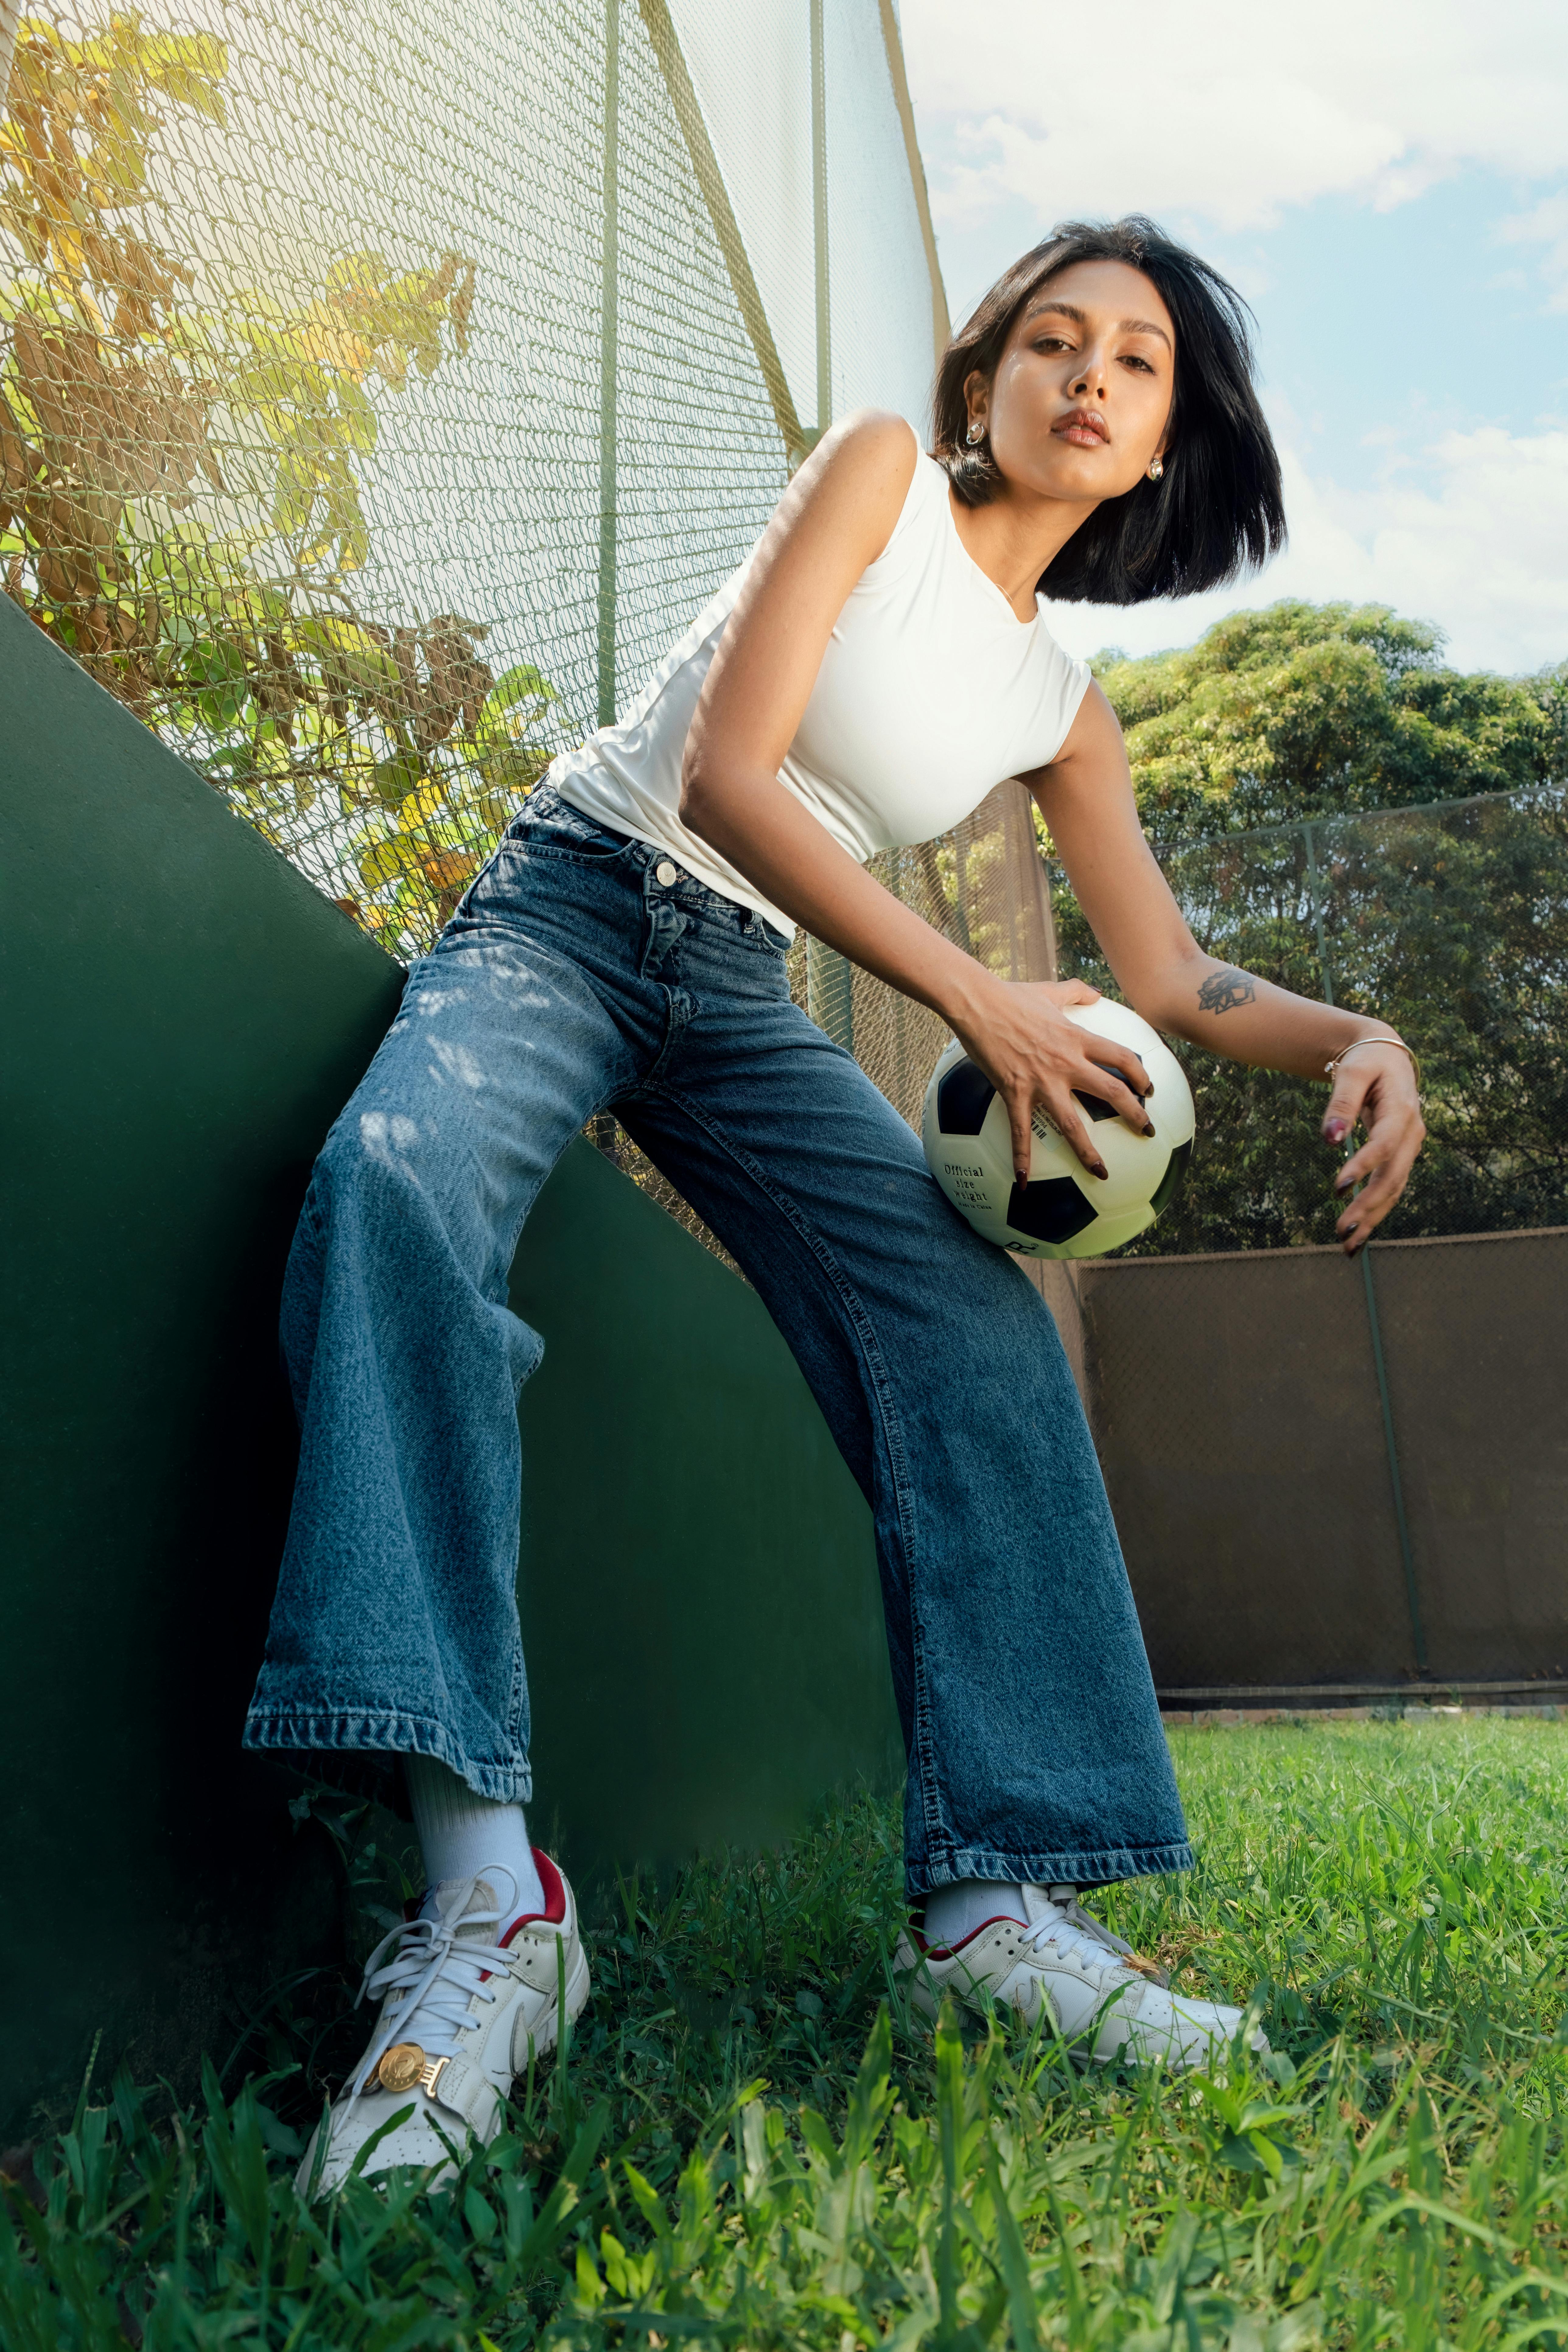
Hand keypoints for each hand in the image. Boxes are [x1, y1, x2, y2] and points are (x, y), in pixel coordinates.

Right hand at [950, 976, 1155, 1184]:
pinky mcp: (1014, 1092)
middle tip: (1148, 1132)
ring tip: (1102, 1173)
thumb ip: (1075, 992)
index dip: (1141, 1074)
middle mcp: (1067, 1063)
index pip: (1122, 1058)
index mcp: (1077, 1039)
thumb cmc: (1011, 995)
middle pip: (1111, 1093)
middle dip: (1135, 1115)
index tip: (1150, 1089)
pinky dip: (1021, 1158)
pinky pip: (1019, 1132)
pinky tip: (1021, 1182)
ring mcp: (1041, 1081)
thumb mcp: (1049, 991)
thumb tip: (1094, 993)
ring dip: (1089, 1152)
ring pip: (1072, 1123)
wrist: (977, 1002)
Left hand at [1324, 1044, 1425, 1254]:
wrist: (1387, 1057)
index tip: (1337, 1188)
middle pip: (1392, 1176)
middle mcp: (1412, 1134)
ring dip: (1372, 1219)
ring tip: (1347, 1246)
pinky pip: (1390, 1189)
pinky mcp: (1400, 1158)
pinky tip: (1358, 1234)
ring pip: (1394, 1190)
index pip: (1383, 1145)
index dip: (1363, 1167)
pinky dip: (1375, 1212)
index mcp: (1402, 1110)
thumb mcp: (1351, 1072)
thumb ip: (1340, 1103)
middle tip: (1341, 1230)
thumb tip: (1330, 1140)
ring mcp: (1409, 1149)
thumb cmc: (1366, 1061)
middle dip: (1368, 1206)